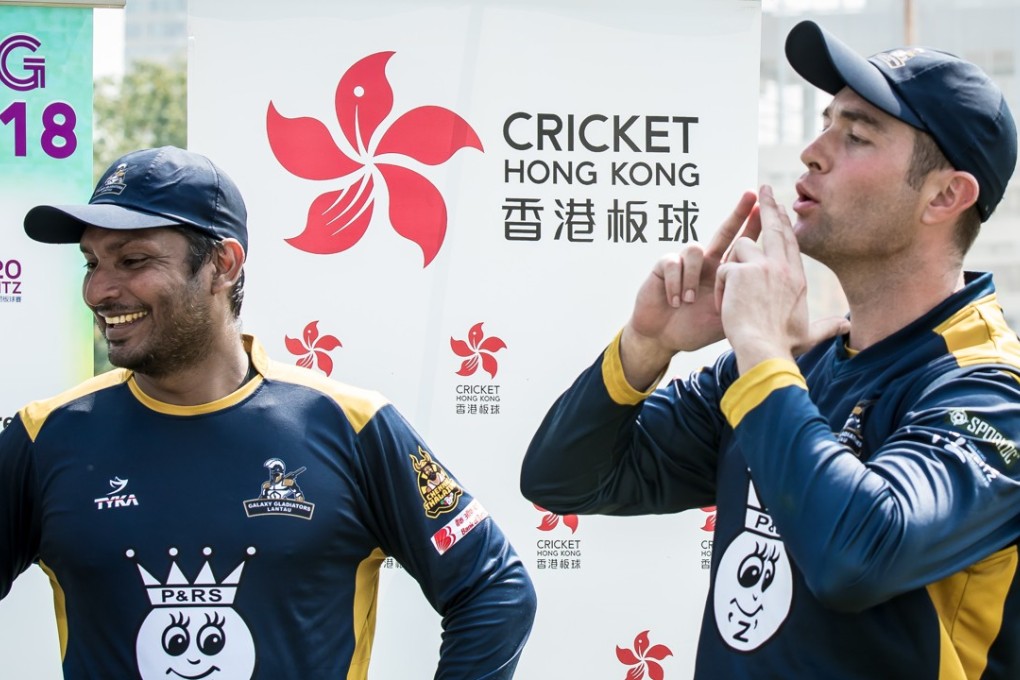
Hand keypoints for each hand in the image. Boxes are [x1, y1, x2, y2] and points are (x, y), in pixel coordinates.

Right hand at [621, 191, 760, 388]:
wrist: (663, 338)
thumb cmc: (694, 329)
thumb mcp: (726, 318)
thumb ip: (745, 306)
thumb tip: (780, 304)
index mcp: (724, 273)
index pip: (743, 246)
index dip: (756, 228)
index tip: (774, 209)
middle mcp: (707, 263)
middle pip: (725, 232)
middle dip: (738, 213)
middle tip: (752, 195)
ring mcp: (685, 263)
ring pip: (696, 249)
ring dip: (693, 276)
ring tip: (690, 300)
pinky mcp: (664, 267)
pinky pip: (674, 262)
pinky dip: (676, 283)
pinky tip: (675, 301)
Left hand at [715, 185, 848, 373]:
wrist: (765, 351)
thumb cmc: (783, 346)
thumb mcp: (808, 334)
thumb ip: (827, 327)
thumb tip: (848, 327)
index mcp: (797, 279)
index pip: (791, 243)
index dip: (786, 225)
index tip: (782, 209)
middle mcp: (784, 268)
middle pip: (777, 228)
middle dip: (770, 206)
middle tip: (763, 189)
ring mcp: (765, 267)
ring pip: (742, 246)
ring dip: (733, 266)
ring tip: (732, 294)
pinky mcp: (743, 271)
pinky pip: (725, 269)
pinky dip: (720, 288)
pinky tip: (725, 306)